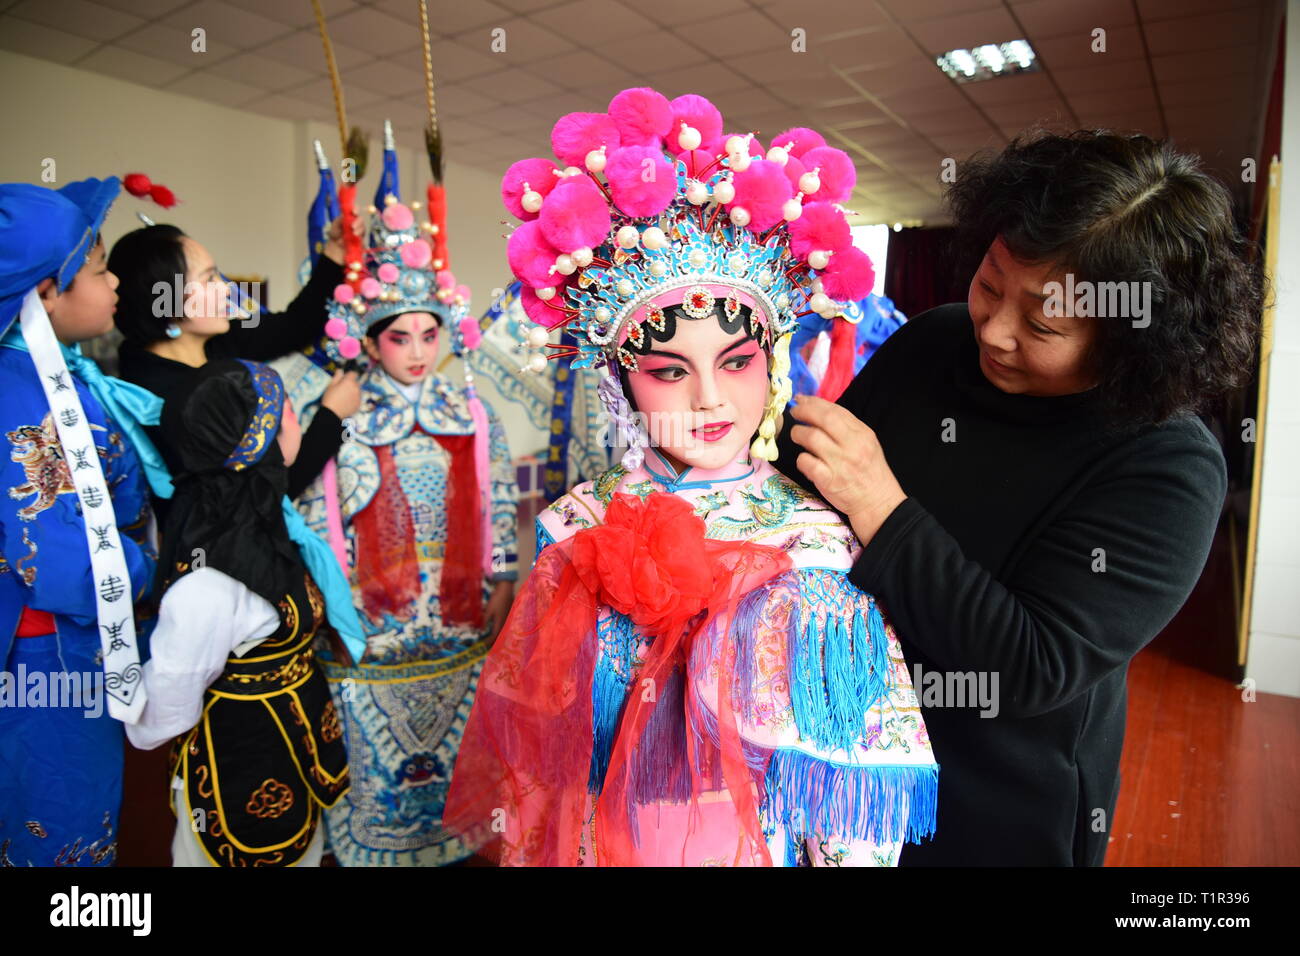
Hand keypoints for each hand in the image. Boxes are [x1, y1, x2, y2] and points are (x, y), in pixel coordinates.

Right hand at [320, 369, 361, 418]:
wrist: (332, 414)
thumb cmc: (330, 398)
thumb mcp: (331, 385)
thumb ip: (337, 376)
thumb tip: (340, 370)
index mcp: (349, 382)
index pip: (354, 373)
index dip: (349, 375)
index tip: (344, 379)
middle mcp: (356, 388)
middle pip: (356, 382)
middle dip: (351, 383)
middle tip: (342, 389)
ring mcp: (359, 397)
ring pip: (358, 390)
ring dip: (353, 391)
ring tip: (344, 397)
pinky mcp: (359, 404)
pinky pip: (358, 398)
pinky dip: (354, 399)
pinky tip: (347, 402)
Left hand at [321, 214, 361, 264]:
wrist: (336, 247)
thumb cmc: (335, 235)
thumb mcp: (335, 226)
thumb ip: (339, 220)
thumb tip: (344, 215)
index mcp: (349, 217)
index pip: (355, 211)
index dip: (356, 210)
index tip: (354, 212)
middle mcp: (355, 223)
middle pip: (361, 219)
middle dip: (358, 222)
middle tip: (352, 226)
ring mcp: (359, 230)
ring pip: (363, 227)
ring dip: (359, 229)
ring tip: (354, 234)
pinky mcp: (361, 238)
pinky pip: (364, 235)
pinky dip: (360, 235)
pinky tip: (356, 236)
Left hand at [483, 580, 515, 645]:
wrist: (505, 590)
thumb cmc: (496, 600)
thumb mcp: (489, 610)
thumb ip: (485, 621)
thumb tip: (481, 631)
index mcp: (500, 622)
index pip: (494, 635)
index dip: (488, 641)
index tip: (483, 644)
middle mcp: (504, 622)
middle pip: (499, 635)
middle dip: (493, 641)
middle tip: (487, 645)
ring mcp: (507, 618)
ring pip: (501, 631)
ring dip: (496, 636)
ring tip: (490, 639)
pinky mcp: (507, 615)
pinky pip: (502, 626)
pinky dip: (498, 630)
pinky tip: (495, 629)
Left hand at [788, 394, 906, 546]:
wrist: (877, 502)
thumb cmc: (869, 471)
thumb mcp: (866, 443)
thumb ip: (846, 427)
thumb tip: (817, 410)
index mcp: (862, 434)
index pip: (835, 410)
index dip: (814, 402)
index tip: (801, 399)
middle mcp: (852, 446)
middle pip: (823, 419)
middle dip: (804, 411)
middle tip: (794, 412)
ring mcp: (840, 464)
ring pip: (811, 438)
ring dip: (798, 434)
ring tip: (797, 435)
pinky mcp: (828, 481)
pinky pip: (806, 462)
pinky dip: (801, 458)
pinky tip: (804, 459)